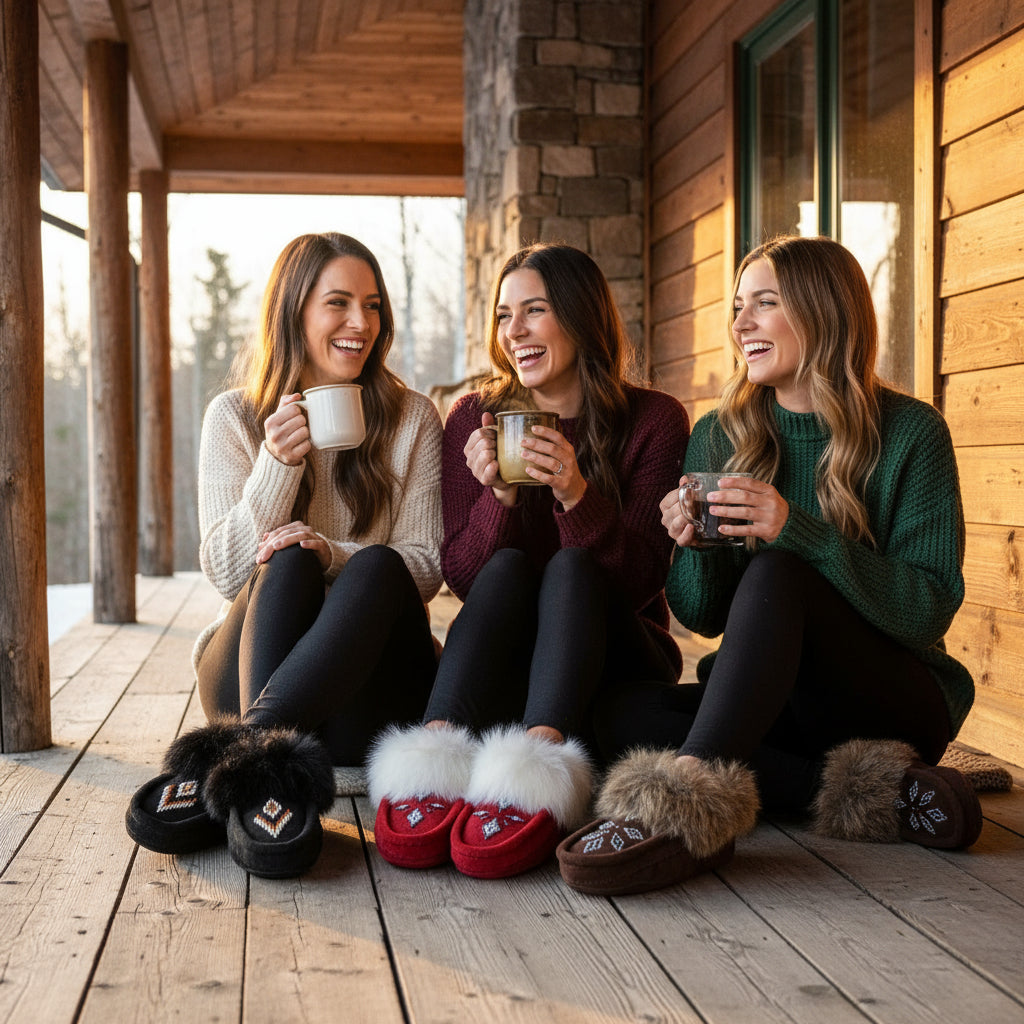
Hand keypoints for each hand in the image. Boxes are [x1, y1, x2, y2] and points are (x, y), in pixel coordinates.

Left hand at [256, 520, 330, 569]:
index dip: (266, 543)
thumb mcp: (289, 548)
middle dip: (272, 545)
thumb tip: (261, 541)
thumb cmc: (304, 553)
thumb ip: (276, 542)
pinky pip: (316, 543)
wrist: (325, 558)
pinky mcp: (322, 545)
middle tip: (263, 557)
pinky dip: (309, 543)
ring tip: (276, 547)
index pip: (278, 533)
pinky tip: (302, 545)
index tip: (258, 557)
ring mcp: (314, 537)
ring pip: (299, 535)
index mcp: (295, 528)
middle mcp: (304, 529)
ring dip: (287, 540)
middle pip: (286, 534)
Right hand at [265, 393, 310, 465]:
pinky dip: (306, 444)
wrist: (276, 455)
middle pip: (301, 420)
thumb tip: (298, 396)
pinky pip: (307, 445)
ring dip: (305, 433)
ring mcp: (282, 447)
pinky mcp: (291, 456)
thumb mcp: (278, 416)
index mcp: (270, 422)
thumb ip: (286, 402)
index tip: (294, 417)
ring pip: (305, 431)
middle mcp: (274, 435)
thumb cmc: (280, 430)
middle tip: (297, 427)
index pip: (294, 408)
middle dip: (302, 422)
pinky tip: (300, 444)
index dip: (298, 412)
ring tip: (298, 435)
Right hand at [464, 412, 518, 506]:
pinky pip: (488, 470)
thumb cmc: (500, 455)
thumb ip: (489, 427)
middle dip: (495, 443)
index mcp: (469, 448)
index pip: (478, 433)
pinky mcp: (484, 480)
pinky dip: (495, 466)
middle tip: (500, 448)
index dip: (491, 433)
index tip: (497, 437)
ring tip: (500, 457)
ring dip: (496, 454)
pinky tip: (499, 464)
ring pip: (486, 455)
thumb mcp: (495, 440)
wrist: (507, 477)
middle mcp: (469, 459)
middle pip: (483, 443)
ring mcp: (475, 470)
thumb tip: (486, 414)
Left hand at [520, 424, 585, 509]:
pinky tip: (528, 470)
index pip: (558, 437)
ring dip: (535, 457)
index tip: (533, 428)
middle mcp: (569, 459)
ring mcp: (567, 472)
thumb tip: (533, 437)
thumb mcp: (564, 456)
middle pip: (552, 449)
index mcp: (568, 450)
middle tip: (523, 442)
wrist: (576, 490)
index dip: (546, 431)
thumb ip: (554, 448)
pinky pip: (548, 478)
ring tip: (523, 454)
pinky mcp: (562, 484)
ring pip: (551, 463)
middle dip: (536, 444)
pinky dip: (537, 474)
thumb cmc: (565, 470)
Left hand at [660, 475, 788, 545]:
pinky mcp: (766, 531)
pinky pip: (747, 530)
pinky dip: (733, 529)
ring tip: (713, 510)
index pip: (750, 483)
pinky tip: (722, 528)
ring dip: (726, 511)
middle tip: (710, 497)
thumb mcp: (766, 495)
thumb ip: (751, 491)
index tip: (719, 483)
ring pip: (744, 512)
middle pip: (744, 497)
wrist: (789, 525)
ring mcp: (769, 517)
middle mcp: (770, 502)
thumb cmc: (771, 507)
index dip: (734, 482)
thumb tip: (725, 486)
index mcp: (769, 491)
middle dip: (725, 496)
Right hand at [660, 480, 698, 546]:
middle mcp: (666, 519)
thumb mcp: (688, 497)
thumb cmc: (692, 509)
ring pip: (674, 526)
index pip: (668, 500)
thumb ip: (685, 488)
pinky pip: (682, 540)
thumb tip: (685, 479)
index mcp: (666, 507)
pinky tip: (691, 527)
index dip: (678, 495)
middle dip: (682, 507)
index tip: (690, 491)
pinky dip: (686, 534)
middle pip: (671, 512)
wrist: (702, 528)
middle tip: (693, 502)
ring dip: (682, 519)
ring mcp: (673, 531)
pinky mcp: (682, 541)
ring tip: (692, 514)